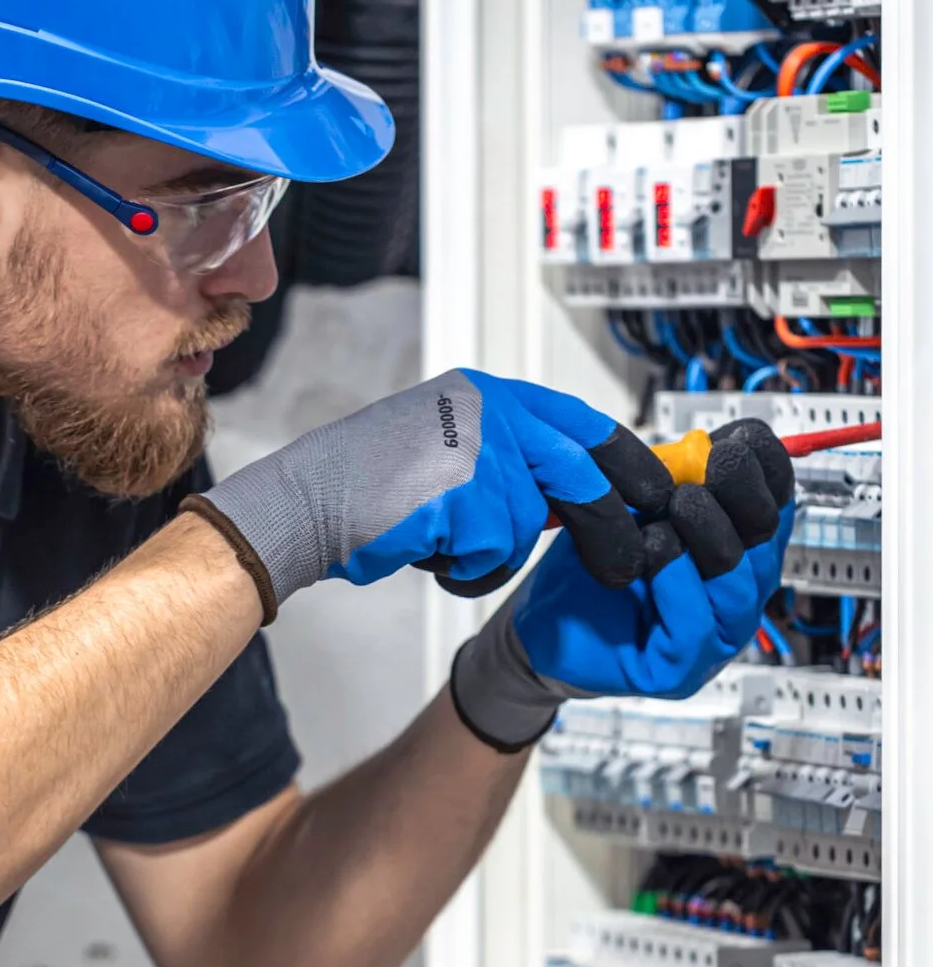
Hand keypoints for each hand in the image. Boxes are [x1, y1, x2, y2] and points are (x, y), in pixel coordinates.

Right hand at [187, 368, 674, 613]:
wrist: (308, 501)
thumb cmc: (369, 487)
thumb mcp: (454, 454)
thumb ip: (512, 464)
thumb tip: (580, 497)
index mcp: (490, 395)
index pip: (581, 424)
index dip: (627, 462)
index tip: (658, 493)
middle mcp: (491, 411)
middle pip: (581, 474)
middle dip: (610, 527)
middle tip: (631, 566)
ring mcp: (480, 449)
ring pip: (530, 526)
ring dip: (491, 555)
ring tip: (440, 544)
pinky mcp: (468, 495)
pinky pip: (495, 554)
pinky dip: (464, 571)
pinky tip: (425, 552)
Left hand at [451, 419, 795, 750]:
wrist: (540, 622)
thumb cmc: (589, 569)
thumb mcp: (631, 507)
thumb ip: (671, 479)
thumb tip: (706, 446)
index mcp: (736, 547)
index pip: (779, 502)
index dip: (765, 468)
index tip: (734, 441)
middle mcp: (736, 592)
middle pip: (767, 538)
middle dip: (736, 496)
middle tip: (694, 480)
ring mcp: (715, 638)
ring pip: (740, 584)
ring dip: (705, 539)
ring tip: (664, 520)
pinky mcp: (680, 671)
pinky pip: (697, 627)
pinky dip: (676, 584)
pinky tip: (651, 558)